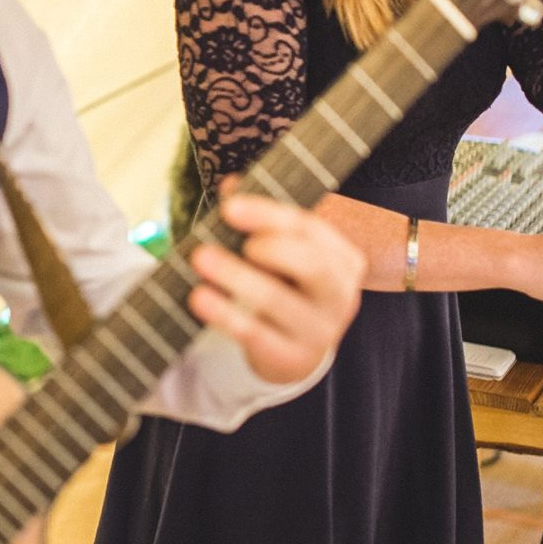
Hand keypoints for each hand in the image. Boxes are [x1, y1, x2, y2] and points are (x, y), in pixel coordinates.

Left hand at [187, 184, 363, 383]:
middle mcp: (341, 295)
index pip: (310, 228)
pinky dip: (225, 313)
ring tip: (200, 258)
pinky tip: (199, 296)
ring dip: (236, 276)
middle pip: (311, 264)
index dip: (268, 214)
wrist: (292, 351)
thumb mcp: (279, 252)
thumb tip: (232, 185)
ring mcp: (320, 331)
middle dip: (270, 247)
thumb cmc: (285, 287)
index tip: (230, 206)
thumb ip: (259, 219)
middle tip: (236, 240)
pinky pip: (256, 334)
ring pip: (278, 300)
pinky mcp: (292, 358)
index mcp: (343, 259)